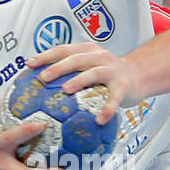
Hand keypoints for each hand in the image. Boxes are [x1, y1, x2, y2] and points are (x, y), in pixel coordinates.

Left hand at [26, 42, 144, 124]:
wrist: (140, 75)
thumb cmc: (109, 73)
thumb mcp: (89, 66)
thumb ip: (71, 72)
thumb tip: (40, 85)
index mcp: (87, 51)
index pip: (63, 50)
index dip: (46, 55)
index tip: (29, 64)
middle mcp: (99, 57)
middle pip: (76, 59)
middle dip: (58, 67)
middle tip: (43, 78)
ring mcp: (112, 70)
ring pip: (94, 73)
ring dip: (79, 81)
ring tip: (66, 90)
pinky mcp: (124, 85)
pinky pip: (114, 98)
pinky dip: (107, 109)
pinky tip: (99, 120)